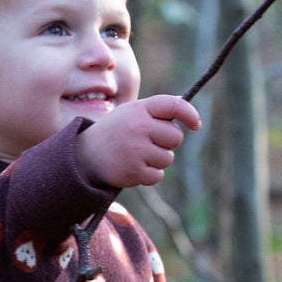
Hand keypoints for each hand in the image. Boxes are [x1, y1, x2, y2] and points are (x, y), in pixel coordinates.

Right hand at [76, 95, 200, 189]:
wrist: (85, 156)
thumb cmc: (115, 132)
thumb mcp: (131, 113)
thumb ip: (156, 111)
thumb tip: (187, 110)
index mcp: (140, 109)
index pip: (174, 106)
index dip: (190, 114)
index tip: (196, 125)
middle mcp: (139, 127)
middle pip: (175, 137)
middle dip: (167, 142)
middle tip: (149, 143)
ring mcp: (136, 150)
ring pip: (168, 158)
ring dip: (157, 160)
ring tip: (137, 155)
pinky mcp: (134, 171)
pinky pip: (158, 175)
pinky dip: (149, 175)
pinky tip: (134, 167)